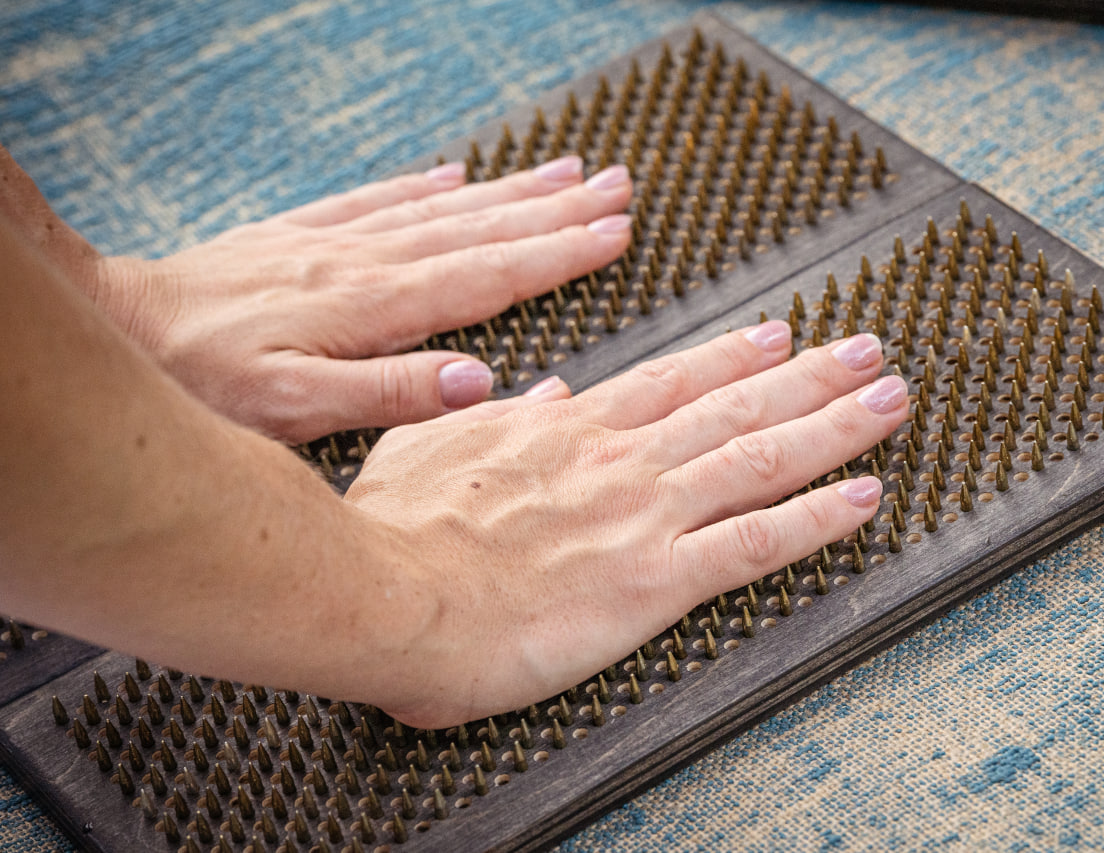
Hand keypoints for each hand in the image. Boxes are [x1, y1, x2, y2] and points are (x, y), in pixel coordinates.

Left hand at [98, 155, 632, 441]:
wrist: (121, 328)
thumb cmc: (202, 381)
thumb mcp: (297, 409)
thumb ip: (391, 394)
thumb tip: (479, 382)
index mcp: (375, 306)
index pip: (491, 274)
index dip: (559, 255)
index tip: (615, 235)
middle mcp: (366, 262)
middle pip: (482, 228)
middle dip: (556, 209)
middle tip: (615, 188)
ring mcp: (335, 242)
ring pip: (443, 207)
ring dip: (510, 190)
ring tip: (566, 171)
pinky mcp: (302, 235)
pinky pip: (380, 200)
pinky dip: (427, 185)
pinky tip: (457, 174)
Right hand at [343, 322, 908, 727]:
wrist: (381, 591)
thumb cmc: (390, 533)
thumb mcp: (429, 449)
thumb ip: (491, 420)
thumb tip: (544, 393)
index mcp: (564, 432)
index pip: (669, 383)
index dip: (732, 356)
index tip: (777, 335)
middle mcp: (619, 461)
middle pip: (735, 405)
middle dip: (810, 375)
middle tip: (867, 350)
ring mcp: (642, 515)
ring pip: (760, 457)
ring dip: (833, 425)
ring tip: (890, 399)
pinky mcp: (653, 580)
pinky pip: (753, 542)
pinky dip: (815, 518)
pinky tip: (864, 499)